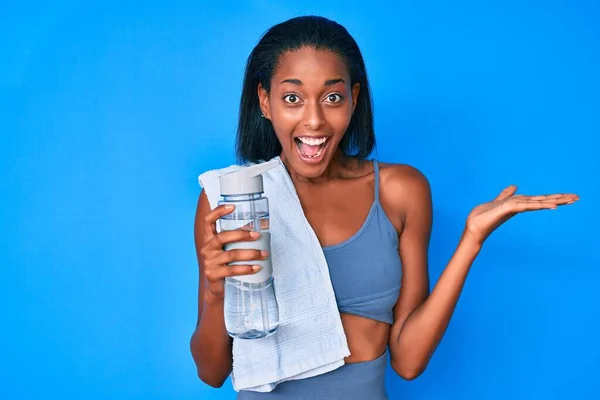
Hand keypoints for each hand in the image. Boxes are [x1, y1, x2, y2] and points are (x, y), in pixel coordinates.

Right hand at [200, 205, 266, 301]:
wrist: (216, 288)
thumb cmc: (225, 264)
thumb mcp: (228, 249)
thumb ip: (238, 239)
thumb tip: (260, 227)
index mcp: (209, 239)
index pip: (208, 221)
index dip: (218, 212)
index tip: (232, 206)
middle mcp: (206, 249)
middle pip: (223, 237)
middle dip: (242, 235)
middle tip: (258, 236)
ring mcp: (209, 262)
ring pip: (231, 254)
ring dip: (250, 253)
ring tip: (264, 254)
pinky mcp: (214, 274)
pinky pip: (232, 270)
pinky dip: (247, 268)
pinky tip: (257, 267)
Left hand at [464, 185, 578, 245]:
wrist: (472, 227)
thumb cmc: (483, 217)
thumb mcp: (497, 202)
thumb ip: (506, 195)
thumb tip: (514, 187)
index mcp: (518, 204)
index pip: (538, 199)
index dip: (553, 197)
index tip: (568, 196)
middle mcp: (519, 207)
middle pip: (542, 201)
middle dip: (559, 199)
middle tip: (577, 198)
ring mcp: (515, 209)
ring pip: (538, 203)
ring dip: (554, 201)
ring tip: (571, 200)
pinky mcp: (508, 210)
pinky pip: (526, 206)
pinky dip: (539, 205)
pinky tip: (551, 206)